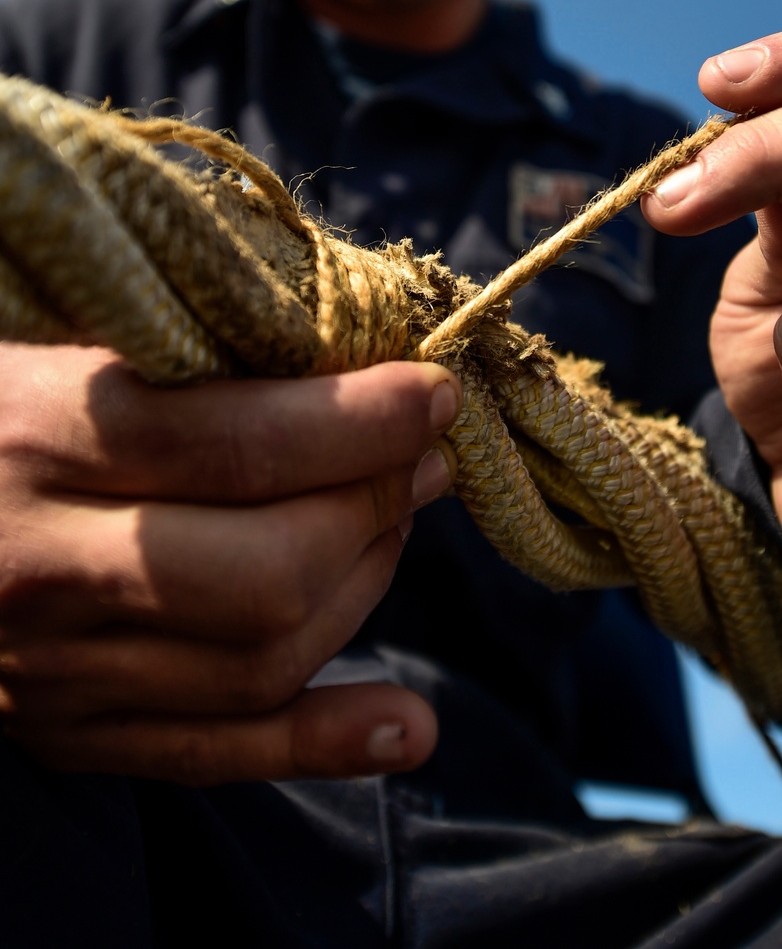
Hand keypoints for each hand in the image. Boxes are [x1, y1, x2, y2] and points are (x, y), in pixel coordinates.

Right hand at [0, 342, 458, 781]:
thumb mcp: (49, 335)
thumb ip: (172, 338)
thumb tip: (336, 333)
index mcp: (38, 434)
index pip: (239, 441)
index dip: (363, 419)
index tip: (434, 392)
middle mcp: (44, 563)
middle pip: (266, 568)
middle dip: (378, 506)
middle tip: (425, 457)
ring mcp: (53, 668)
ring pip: (259, 660)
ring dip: (366, 589)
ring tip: (396, 522)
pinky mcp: (65, 732)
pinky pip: (210, 756)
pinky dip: (322, 744)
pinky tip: (411, 726)